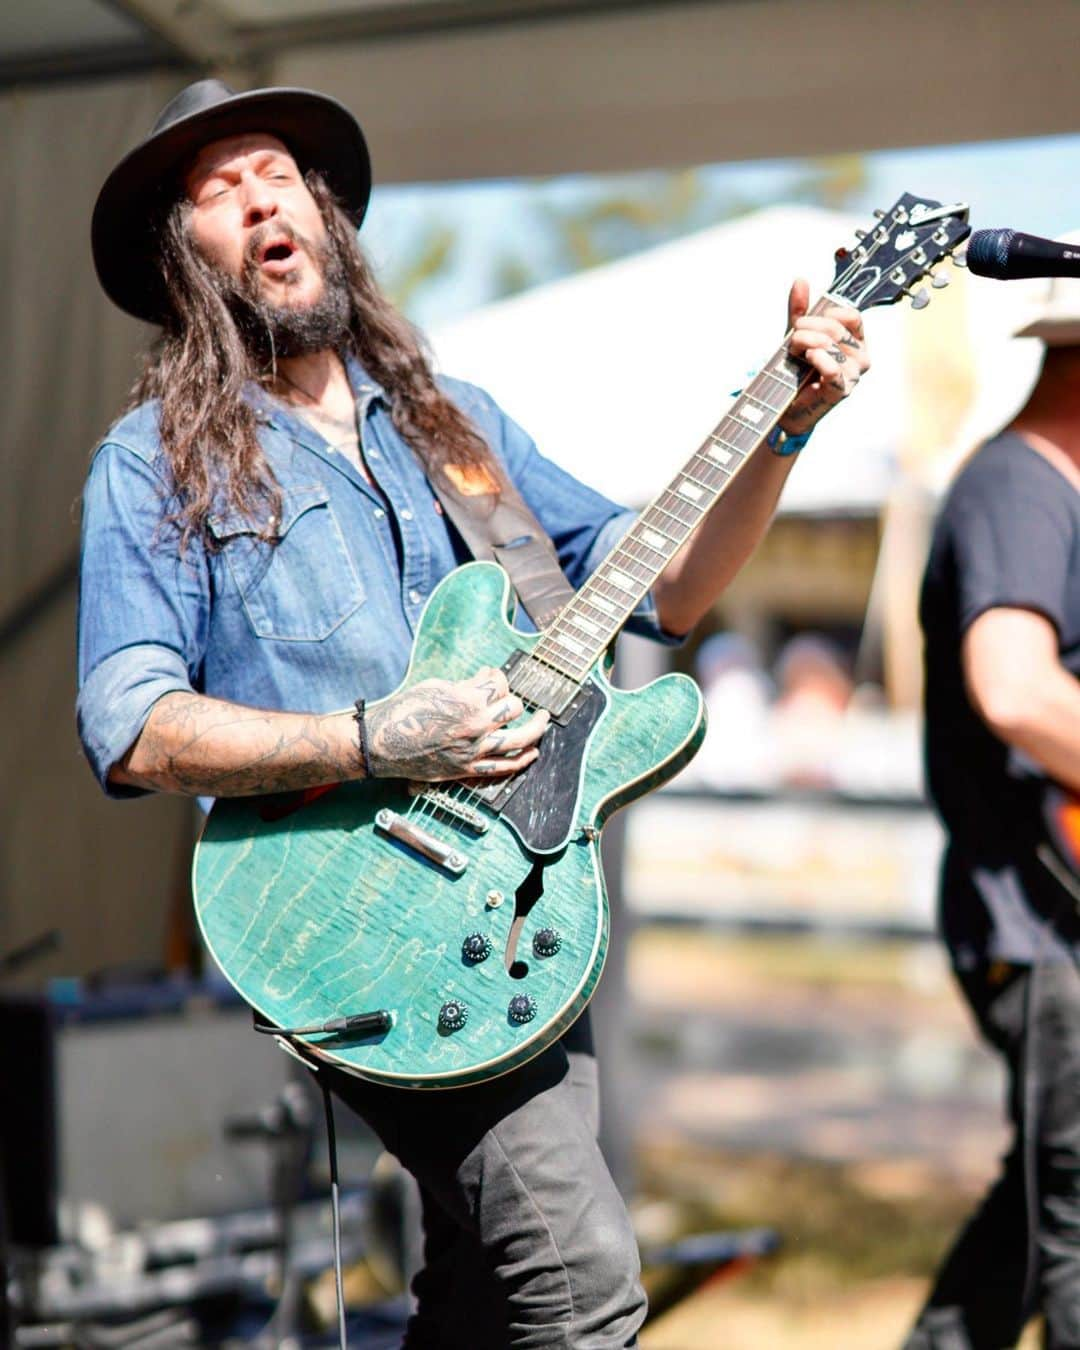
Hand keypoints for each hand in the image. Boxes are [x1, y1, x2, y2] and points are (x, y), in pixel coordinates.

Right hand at [365, 666, 549, 780]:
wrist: (382, 745)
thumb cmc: (404, 711)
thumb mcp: (435, 687)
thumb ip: (467, 684)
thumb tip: (487, 678)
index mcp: (467, 701)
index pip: (499, 684)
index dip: (496, 677)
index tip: (490, 677)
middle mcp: (476, 727)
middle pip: (514, 708)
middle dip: (511, 700)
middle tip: (508, 699)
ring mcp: (474, 751)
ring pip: (519, 739)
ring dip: (536, 728)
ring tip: (543, 721)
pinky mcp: (468, 769)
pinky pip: (504, 767)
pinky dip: (522, 760)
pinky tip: (533, 752)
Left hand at [779, 279, 869, 436]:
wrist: (786, 404)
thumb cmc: (796, 370)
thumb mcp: (796, 334)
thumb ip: (799, 309)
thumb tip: (800, 280)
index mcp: (856, 340)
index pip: (850, 315)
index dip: (826, 313)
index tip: (804, 320)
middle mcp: (861, 356)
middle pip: (835, 328)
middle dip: (806, 328)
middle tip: (792, 339)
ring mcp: (854, 375)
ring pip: (830, 344)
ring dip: (803, 343)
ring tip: (794, 353)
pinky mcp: (842, 391)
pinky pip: (833, 368)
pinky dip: (817, 359)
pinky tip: (807, 359)